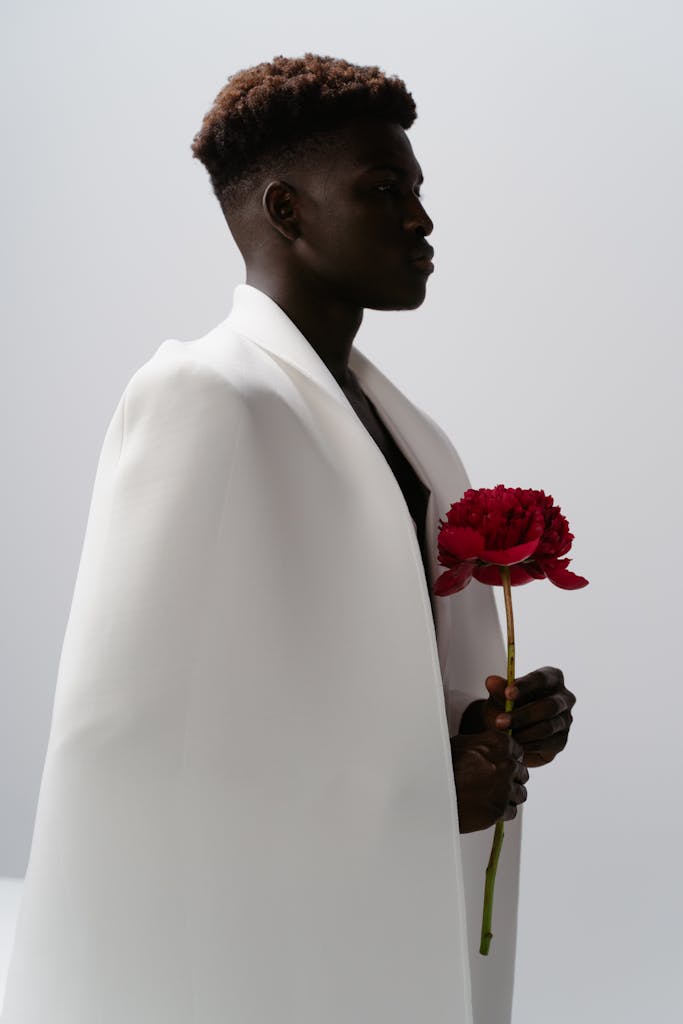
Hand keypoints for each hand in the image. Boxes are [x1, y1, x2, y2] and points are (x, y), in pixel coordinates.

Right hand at [450, 730, 528, 833]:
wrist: (430, 791)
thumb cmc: (442, 765)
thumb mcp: (463, 743)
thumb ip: (485, 744)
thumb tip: (494, 747)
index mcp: (498, 743)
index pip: (518, 750)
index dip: (509, 758)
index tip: (500, 763)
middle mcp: (506, 764)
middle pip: (522, 772)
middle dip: (511, 777)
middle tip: (494, 782)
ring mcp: (504, 788)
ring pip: (521, 793)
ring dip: (510, 795)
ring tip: (492, 796)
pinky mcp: (499, 810)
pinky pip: (511, 811)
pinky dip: (502, 811)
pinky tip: (487, 806)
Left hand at [459, 666, 575, 767]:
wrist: (510, 728)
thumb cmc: (508, 704)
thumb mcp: (500, 696)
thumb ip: (498, 689)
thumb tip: (491, 681)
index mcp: (552, 677)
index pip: (541, 678)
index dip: (525, 686)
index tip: (508, 694)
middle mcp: (564, 697)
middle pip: (548, 706)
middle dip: (523, 715)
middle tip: (500, 722)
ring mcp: (565, 719)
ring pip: (547, 727)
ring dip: (523, 732)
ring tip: (504, 735)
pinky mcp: (562, 740)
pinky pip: (547, 744)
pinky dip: (528, 745)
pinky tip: (514, 745)